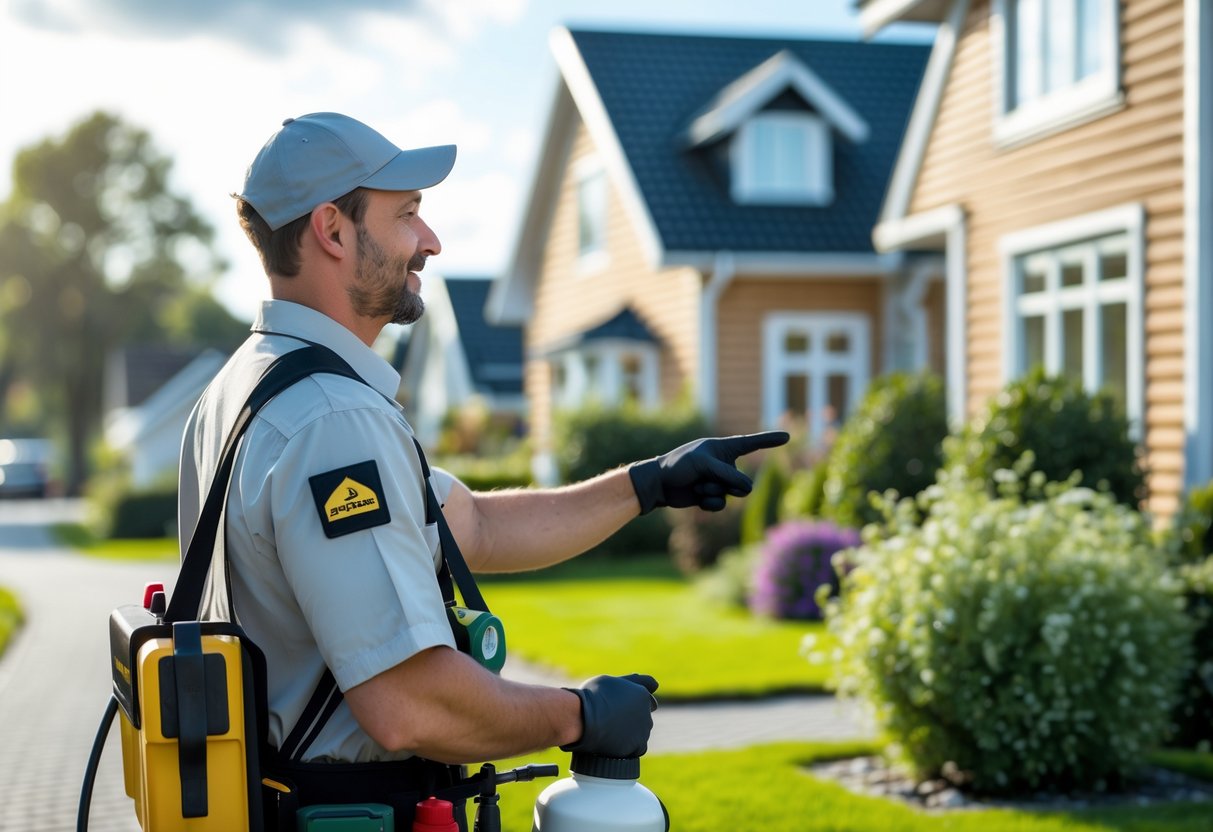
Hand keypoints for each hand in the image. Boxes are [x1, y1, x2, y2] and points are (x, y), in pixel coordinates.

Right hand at [561, 673, 658, 757]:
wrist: (582, 718)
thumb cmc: (592, 696)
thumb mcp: (610, 681)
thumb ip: (632, 682)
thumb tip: (654, 684)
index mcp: (642, 694)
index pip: (648, 700)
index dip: (634, 704)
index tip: (622, 708)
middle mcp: (647, 712)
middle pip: (643, 717)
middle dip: (632, 718)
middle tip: (612, 720)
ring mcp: (644, 730)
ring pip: (641, 733)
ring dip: (630, 733)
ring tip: (610, 731)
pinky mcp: (638, 746)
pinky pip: (638, 748)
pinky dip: (629, 747)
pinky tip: (615, 743)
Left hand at [627, 431, 789, 513]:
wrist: (660, 484)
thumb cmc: (679, 465)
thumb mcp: (704, 465)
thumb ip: (728, 475)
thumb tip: (747, 489)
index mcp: (723, 448)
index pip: (752, 443)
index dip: (769, 440)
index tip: (787, 437)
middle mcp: (725, 464)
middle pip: (743, 482)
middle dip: (726, 484)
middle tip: (706, 479)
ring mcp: (720, 481)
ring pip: (733, 495)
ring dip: (714, 492)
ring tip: (698, 486)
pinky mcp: (712, 496)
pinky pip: (722, 504)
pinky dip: (710, 503)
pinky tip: (697, 498)